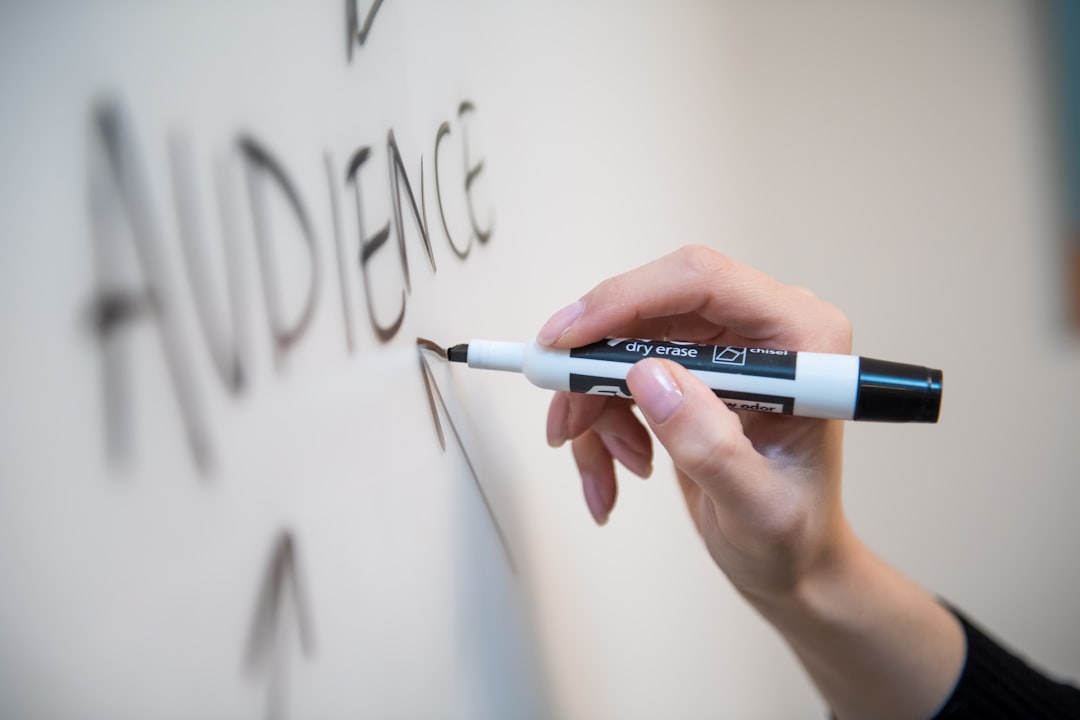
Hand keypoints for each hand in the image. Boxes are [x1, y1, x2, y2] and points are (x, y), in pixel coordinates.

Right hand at [538, 245, 852, 599]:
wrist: (792, 561)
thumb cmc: (793, 535)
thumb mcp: (756, 506)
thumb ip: (709, 444)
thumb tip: (648, 377)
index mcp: (801, 338)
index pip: (702, 282)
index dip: (625, 299)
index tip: (565, 342)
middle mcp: (761, 328)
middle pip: (650, 309)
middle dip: (596, 369)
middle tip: (564, 421)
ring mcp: (724, 347)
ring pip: (624, 345)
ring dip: (596, 407)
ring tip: (609, 469)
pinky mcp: (692, 370)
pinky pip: (621, 375)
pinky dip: (601, 423)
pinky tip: (615, 470)